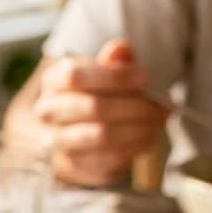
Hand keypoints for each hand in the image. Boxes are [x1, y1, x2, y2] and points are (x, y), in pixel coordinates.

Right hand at [33, 39, 167, 186]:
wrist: (72, 132)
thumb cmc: (93, 95)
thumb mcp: (103, 72)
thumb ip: (113, 61)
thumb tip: (121, 48)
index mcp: (54, 82)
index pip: (76, 76)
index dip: (114, 76)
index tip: (144, 77)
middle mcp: (48, 112)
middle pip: (93, 107)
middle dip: (135, 105)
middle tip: (163, 105)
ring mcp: (57, 141)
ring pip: (101, 136)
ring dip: (139, 128)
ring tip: (159, 122)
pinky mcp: (72, 165)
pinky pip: (107, 159)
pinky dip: (133, 147)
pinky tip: (148, 138)